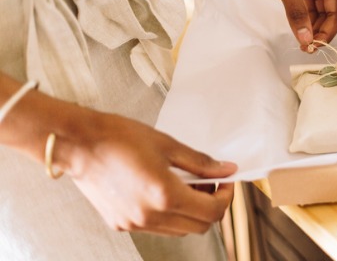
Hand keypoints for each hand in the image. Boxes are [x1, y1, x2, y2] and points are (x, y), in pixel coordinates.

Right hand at [57, 109, 236, 235]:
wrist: (78, 144)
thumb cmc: (119, 138)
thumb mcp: (167, 145)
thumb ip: (200, 162)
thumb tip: (226, 169)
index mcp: (164, 195)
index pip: (212, 212)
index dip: (226, 196)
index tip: (225, 181)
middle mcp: (150, 216)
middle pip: (199, 226)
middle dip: (211, 205)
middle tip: (208, 182)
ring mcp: (134, 223)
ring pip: (179, 230)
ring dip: (191, 212)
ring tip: (185, 185)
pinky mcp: (121, 224)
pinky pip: (157, 228)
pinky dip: (169, 214)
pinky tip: (163, 191)